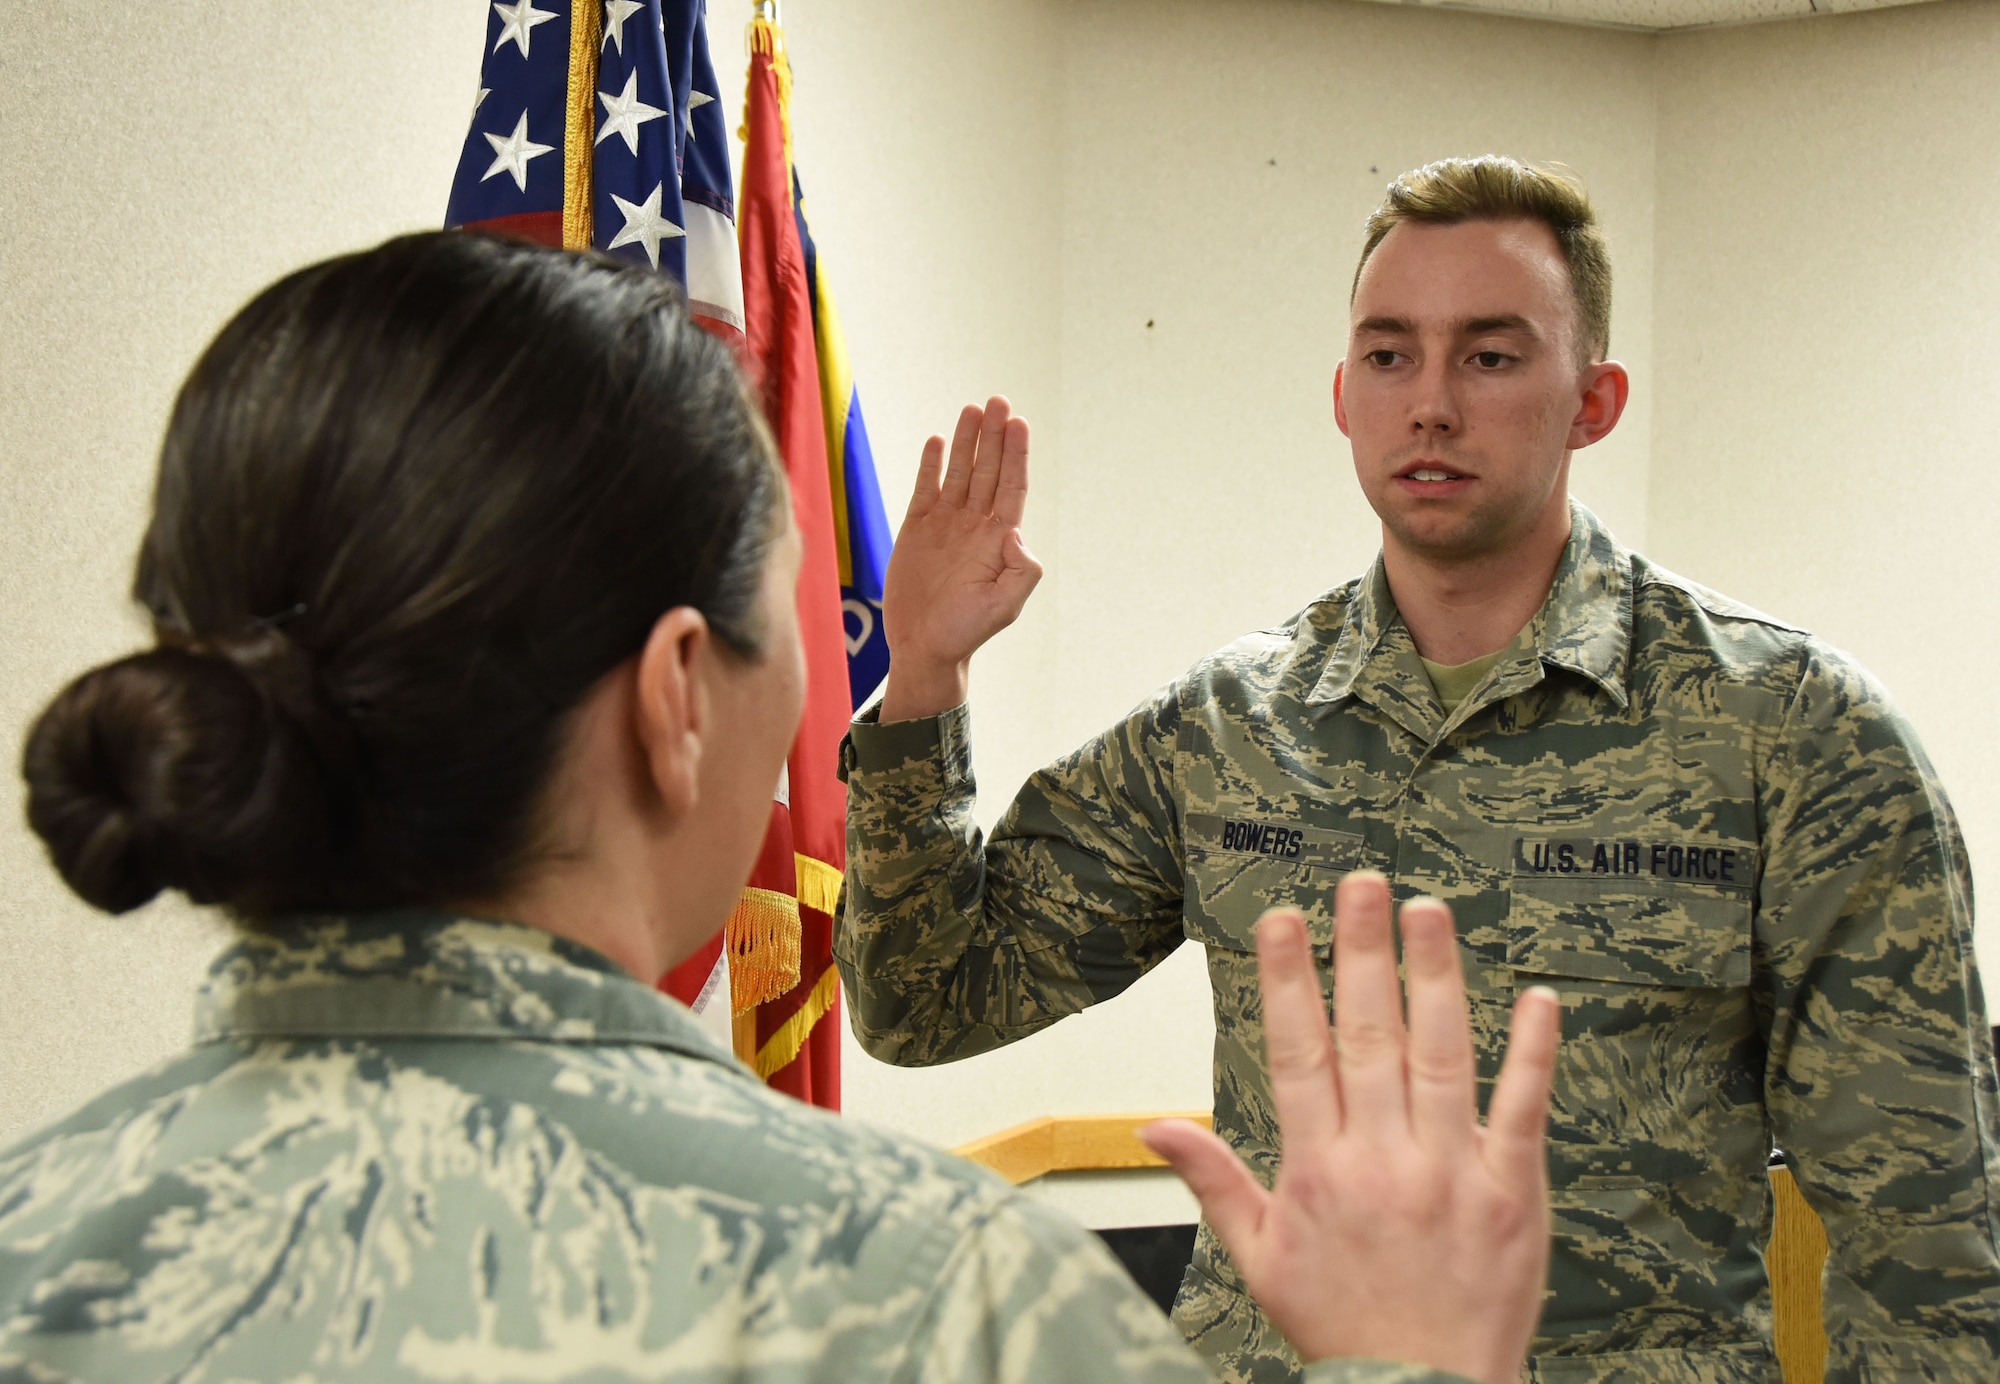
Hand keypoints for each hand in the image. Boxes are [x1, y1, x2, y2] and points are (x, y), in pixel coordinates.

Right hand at [878, 396, 1040, 720]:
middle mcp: (975, 526)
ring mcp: (946, 526)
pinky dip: (931, 465)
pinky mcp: (916, 530)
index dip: (1016, 454)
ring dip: (966, 442)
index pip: (1012, 486)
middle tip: (998, 402)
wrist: (923, 647)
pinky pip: (925, 489)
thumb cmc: (966, 632)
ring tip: (972, 409)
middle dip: (994, 436)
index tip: (1018, 423)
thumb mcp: (1003, 607)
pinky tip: (937, 441)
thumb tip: (1014, 531)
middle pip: (988, 470)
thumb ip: (1021, 571)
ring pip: (959, 473)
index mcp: (999, 540)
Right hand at [1143, 872, 1559, 1383]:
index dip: (1289, 981)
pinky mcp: (1514, 1194)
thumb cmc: (1343, 1330)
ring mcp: (1452, 1172)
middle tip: (1360, 884)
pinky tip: (1538, 998)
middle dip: (1361, 953)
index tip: (1282, 920)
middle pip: (1369, 1036)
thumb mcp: (1260, 1259)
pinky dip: (1532, 1053)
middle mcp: (1383, 1160)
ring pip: (1441, 1056)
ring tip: (1429, 910)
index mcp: (1318, 1171)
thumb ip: (1214, 1182)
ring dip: (1437, 977)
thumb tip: (1155, 1127)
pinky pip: (1524, 1110)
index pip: (1299, 1053)